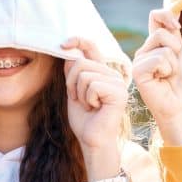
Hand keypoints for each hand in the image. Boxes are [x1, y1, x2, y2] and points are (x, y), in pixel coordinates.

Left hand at [62, 37, 127, 180]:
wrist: (92, 141)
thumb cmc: (84, 119)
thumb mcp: (73, 91)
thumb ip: (72, 72)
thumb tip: (68, 52)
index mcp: (103, 72)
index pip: (91, 48)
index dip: (78, 41)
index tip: (63, 44)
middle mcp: (112, 74)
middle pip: (80, 62)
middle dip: (71, 83)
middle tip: (79, 99)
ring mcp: (117, 83)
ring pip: (85, 74)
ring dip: (79, 93)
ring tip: (89, 105)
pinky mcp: (119, 92)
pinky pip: (93, 86)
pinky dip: (87, 99)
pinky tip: (96, 109)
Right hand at [132, 9, 181, 145]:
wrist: (180, 108)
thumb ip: (175, 36)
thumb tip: (174, 13)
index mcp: (155, 45)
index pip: (155, 17)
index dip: (166, 15)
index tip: (177, 26)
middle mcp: (145, 50)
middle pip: (161, 31)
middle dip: (176, 49)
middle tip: (175, 68)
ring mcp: (139, 60)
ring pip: (163, 45)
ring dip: (174, 63)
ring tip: (168, 76)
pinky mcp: (138, 71)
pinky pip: (158, 59)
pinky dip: (167, 70)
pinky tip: (162, 80)